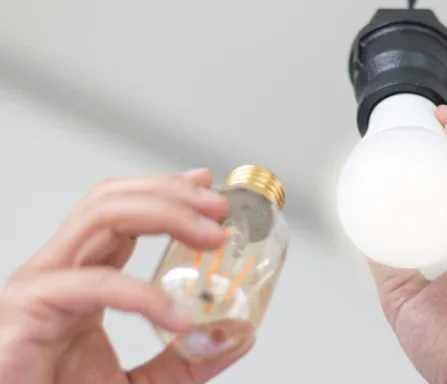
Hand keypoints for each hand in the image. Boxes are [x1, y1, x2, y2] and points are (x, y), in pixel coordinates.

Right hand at [0, 169, 251, 383]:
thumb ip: (186, 360)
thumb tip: (237, 337)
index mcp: (82, 278)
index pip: (122, 214)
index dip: (166, 192)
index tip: (208, 188)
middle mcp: (59, 272)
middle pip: (111, 201)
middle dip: (171, 193)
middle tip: (219, 206)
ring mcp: (40, 286)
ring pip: (100, 217)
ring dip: (164, 213)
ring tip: (210, 234)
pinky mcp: (29, 310)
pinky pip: (96, 284)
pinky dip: (145, 294)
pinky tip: (178, 318)